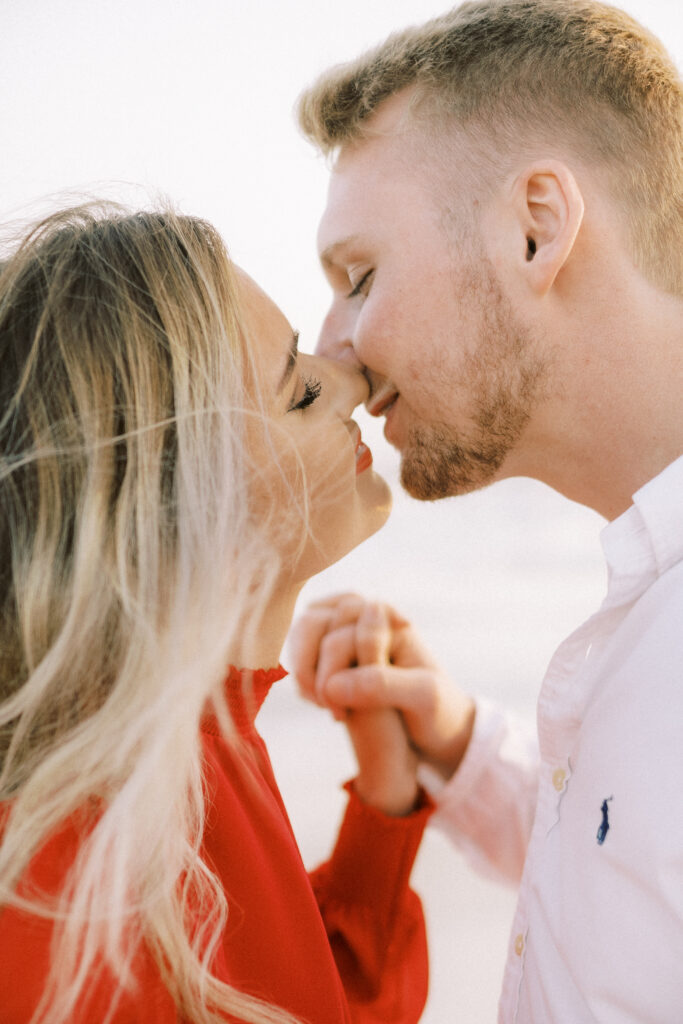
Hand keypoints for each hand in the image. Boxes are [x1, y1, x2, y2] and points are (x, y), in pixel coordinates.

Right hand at [289, 593, 475, 780]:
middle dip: (310, 669)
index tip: (342, 714)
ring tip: (324, 707)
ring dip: (304, 672)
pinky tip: (324, 705)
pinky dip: (305, 678)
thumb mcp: (422, 696)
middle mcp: (364, 616)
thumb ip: (381, 685)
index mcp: (388, 618)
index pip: (340, 629)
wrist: (441, 727)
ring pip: (302, 634)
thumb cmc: (438, 709)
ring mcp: (348, 630)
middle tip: (328, 709)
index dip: (332, 670)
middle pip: (312, 623)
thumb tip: (332, 684)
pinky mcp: (338, 649)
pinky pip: (303, 651)